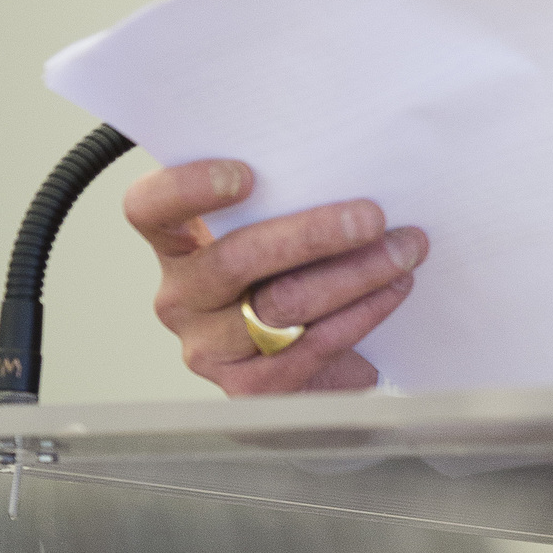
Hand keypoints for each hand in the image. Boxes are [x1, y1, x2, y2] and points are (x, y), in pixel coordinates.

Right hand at [124, 159, 427, 395]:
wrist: (307, 363)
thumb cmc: (291, 275)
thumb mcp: (277, 232)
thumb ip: (287, 201)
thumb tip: (353, 163)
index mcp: (176, 245)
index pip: (150, 209)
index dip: (188, 189)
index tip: (246, 175)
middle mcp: (180, 297)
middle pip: (234, 259)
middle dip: (313, 234)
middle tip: (372, 217)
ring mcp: (208, 347)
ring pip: (282, 305)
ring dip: (355, 273)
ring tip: (403, 250)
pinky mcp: (246, 388)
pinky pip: (310, 347)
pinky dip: (362, 313)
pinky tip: (393, 290)